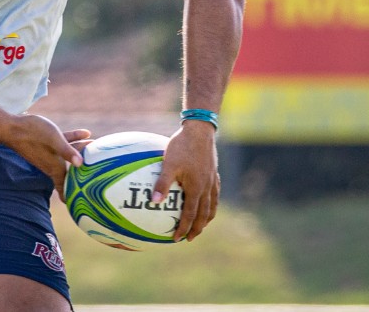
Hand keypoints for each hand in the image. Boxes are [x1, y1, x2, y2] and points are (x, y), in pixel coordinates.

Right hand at [3, 114, 90, 199]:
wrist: (12, 127)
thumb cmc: (32, 133)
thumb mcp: (53, 139)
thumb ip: (67, 151)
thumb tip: (81, 164)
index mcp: (54, 167)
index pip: (64, 189)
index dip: (72, 197)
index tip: (83, 203)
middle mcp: (52, 164)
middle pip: (71, 172)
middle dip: (85, 172)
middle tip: (100, 171)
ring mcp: (50, 154)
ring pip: (70, 156)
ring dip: (83, 153)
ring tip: (98, 149)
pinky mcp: (47, 144)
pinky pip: (64, 144)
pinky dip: (75, 140)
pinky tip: (86, 133)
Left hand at [151, 120, 219, 241]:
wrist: (200, 130)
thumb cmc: (182, 146)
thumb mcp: (168, 164)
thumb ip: (162, 183)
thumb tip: (153, 202)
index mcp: (196, 189)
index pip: (190, 215)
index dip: (184, 228)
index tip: (177, 238)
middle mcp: (207, 188)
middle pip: (204, 215)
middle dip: (197, 229)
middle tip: (189, 238)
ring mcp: (213, 180)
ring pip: (212, 205)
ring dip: (206, 218)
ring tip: (201, 225)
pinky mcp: (214, 172)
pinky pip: (215, 194)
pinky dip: (212, 203)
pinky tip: (207, 201)